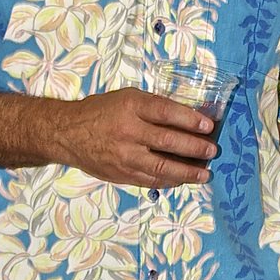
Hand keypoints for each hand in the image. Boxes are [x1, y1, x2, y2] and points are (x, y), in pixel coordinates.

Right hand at [50, 89, 215, 187]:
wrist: (67, 134)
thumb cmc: (101, 112)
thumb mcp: (126, 99)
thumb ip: (152, 108)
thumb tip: (188, 120)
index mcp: (130, 106)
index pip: (165, 112)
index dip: (189, 119)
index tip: (208, 125)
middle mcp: (127, 131)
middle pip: (167, 141)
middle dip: (194, 147)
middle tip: (212, 151)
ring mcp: (124, 156)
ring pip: (162, 166)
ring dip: (188, 172)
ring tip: (205, 173)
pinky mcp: (122, 174)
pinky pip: (151, 180)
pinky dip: (170, 180)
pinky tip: (183, 180)